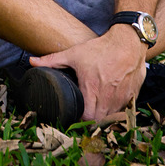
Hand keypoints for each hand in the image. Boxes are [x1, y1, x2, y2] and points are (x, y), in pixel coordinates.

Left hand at [30, 28, 147, 121]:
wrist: (128, 43)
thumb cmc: (100, 49)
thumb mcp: (74, 53)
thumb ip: (52, 60)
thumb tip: (32, 62)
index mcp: (92, 89)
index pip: (86, 117)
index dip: (80, 119)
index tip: (75, 115)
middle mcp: (108, 97)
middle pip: (99, 121)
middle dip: (91, 121)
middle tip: (84, 115)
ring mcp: (122, 98)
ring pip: (112, 117)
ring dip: (104, 116)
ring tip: (95, 111)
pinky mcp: (132, 96)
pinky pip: (123, 111)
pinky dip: (116, 110)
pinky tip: (109, 104)